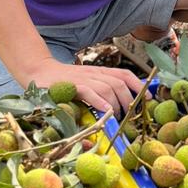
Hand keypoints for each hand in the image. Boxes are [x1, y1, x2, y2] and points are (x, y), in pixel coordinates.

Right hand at [24, 58, 145, 115]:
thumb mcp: (85, 81)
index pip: (124, 74)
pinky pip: (89, 92)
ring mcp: (83, 79)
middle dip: (128, 100)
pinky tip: (106, 111)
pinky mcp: (71, 86)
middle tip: (128, 115)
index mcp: (99, 72)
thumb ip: (100, 89)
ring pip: (107, 88)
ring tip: (117, 117)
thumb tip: (118, 105)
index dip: (139, 84)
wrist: (38, 70)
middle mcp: (94, 74)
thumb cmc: (63, 81)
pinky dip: (100, 102)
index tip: (149, 97)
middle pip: (119, 83)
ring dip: (115, 104)